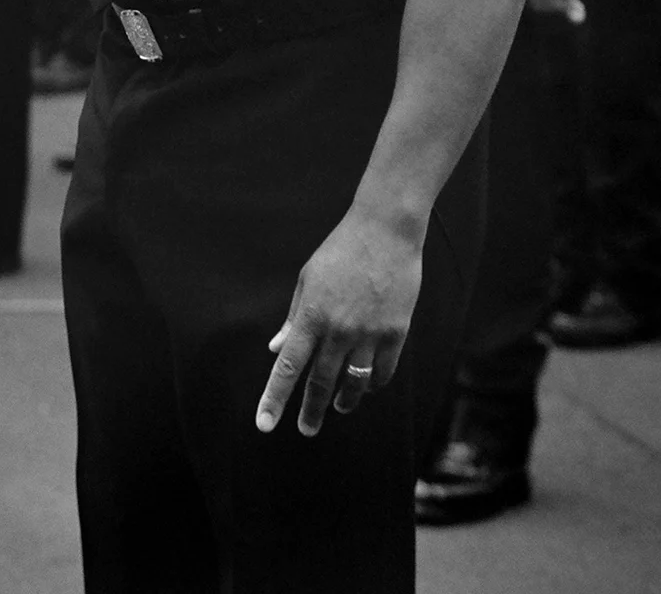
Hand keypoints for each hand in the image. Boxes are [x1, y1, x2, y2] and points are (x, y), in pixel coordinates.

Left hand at [255, 205, 424, 438]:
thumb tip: (276, 348)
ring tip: (338, 407)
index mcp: (312, 315)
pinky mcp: (396, 332)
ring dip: (344, 400)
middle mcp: (338, 330)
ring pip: (354, 384)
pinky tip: (367, 385)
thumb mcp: (308, 279)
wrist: (385, 230)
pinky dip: (373, 384)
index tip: (264, 425)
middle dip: (311, 412)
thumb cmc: (341, 250)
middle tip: (306, 430)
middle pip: (321, 384)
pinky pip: (383, 371)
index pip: (287, 367)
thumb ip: (294, 318)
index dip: (274, 398)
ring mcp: (370, 333)